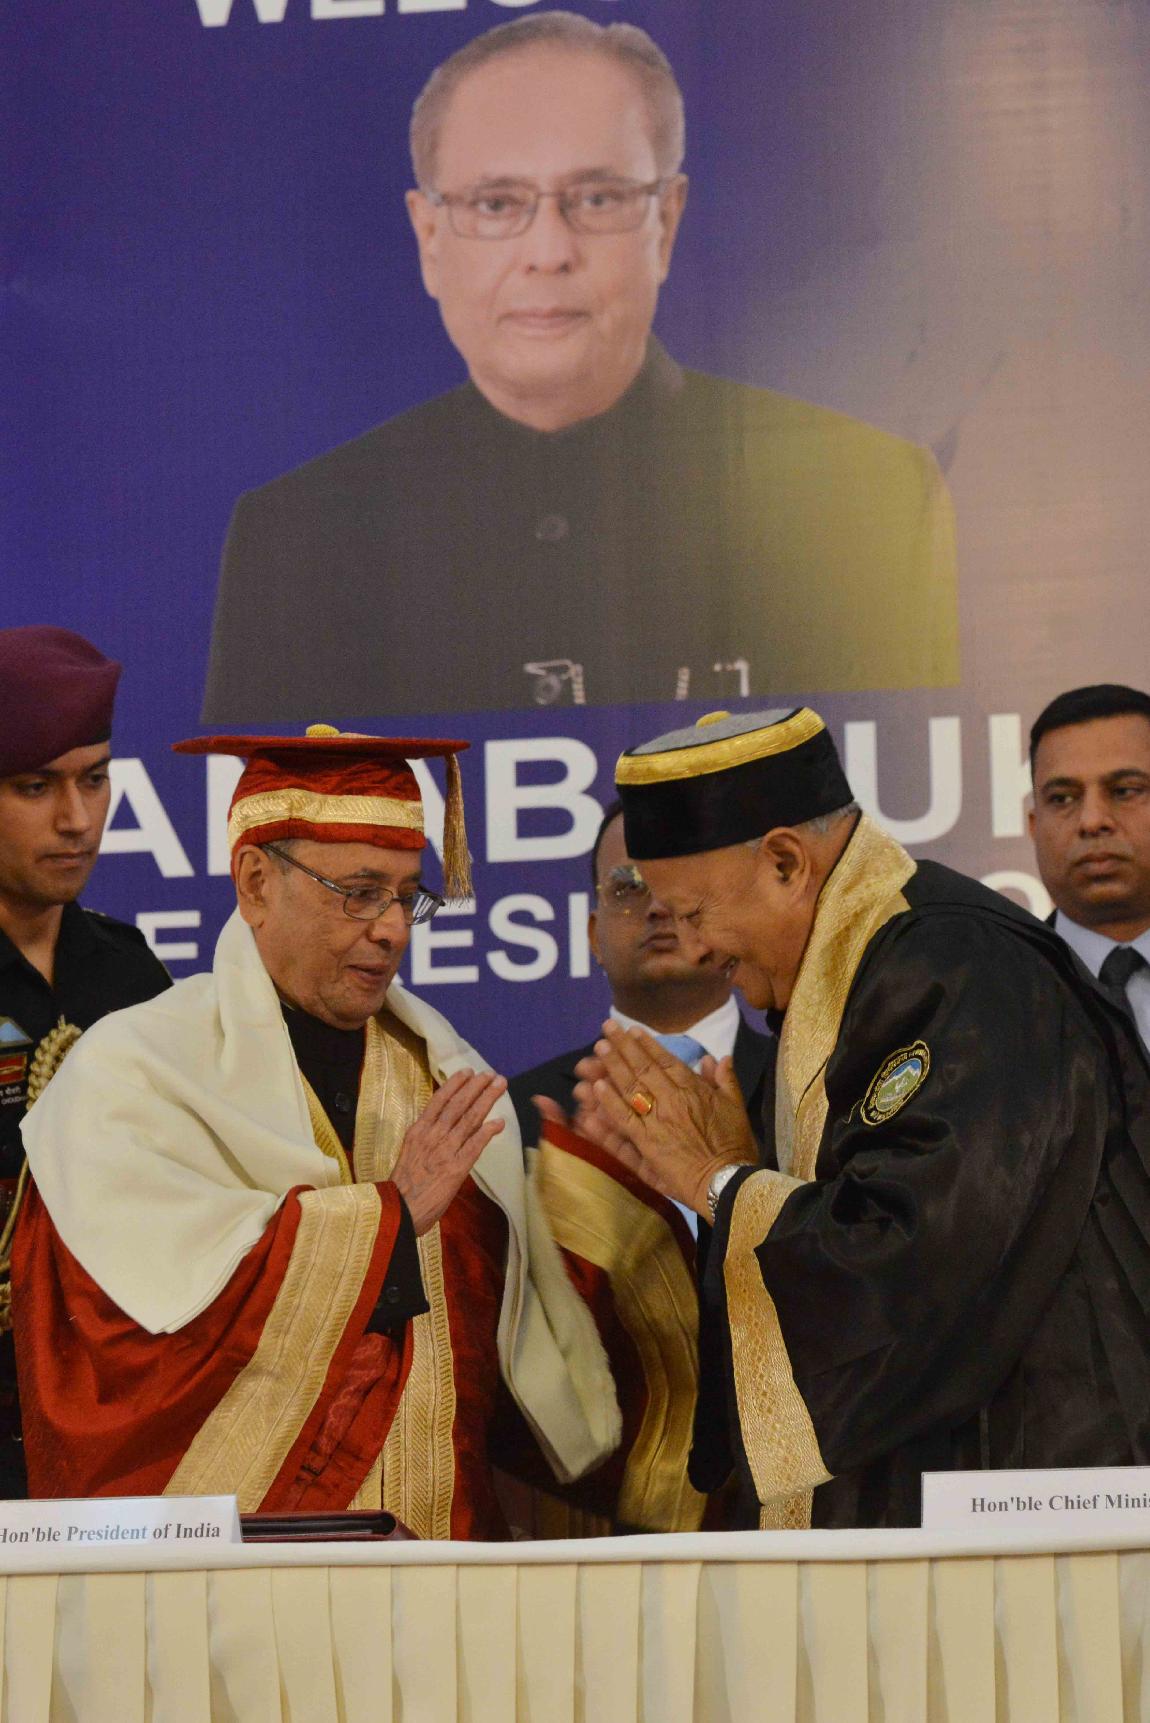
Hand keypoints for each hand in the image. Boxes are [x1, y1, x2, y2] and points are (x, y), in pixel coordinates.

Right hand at [391, 1070, 505, 1235]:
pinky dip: (487, 1132)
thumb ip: (426, 1138)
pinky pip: (475, 1146)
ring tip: (499, 1086)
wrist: (398, 1210)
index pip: (439, 1100)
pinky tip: (499, 1123)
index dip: (455, 1084)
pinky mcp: (456, 1168)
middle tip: (491, 1074)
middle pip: (458, 1105)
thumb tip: (444, 1125)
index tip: (468, 1072)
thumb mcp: (410, 1152)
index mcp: (418, 1131)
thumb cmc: (403, 1185)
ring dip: (486, 1100)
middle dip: (476, 1087)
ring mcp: (445, 1151)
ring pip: (469, 1119)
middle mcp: (432, 1136)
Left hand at [587, 1022, 756, 1214]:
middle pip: (643, 1068)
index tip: (633, 1030)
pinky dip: (609, 1102)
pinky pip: (624, 1118)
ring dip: (613, 1065)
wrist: (727, 1181)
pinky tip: (597, 1087)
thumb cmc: (736, 1146)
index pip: (666, 1060)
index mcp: (694, 1089)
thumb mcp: (737, 1108)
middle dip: (624, 1046)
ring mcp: (657, 1120)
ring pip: (631, 1087)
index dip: (647, 1044)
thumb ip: (726, 1080)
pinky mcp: (646, 1143)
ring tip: (599, 1047)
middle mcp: (672, 1099)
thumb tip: (717, 1057)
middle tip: (607, 1027)